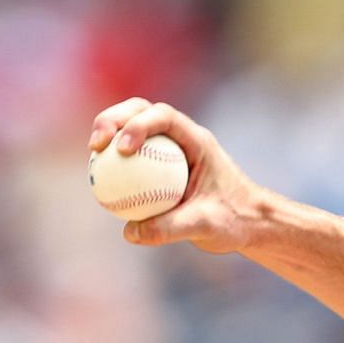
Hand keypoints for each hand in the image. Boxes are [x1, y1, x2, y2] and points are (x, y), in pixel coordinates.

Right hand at [87, 99, 264, 254]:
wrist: (251, 224)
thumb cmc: (236, 221)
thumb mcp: (207, 226)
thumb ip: (170, 228)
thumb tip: (129, 232)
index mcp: (198, 141)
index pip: (165, 117)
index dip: (138, 124)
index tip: (122, 149)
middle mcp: (182, 139)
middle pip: (141, 111)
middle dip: (114, 118)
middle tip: (96, 144)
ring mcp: (170, 149)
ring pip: (133, 128)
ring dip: (109, 132)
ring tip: (92, 153)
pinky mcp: (161, 165)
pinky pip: (133, 157)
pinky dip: (114, 161)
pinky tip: (98, 178)